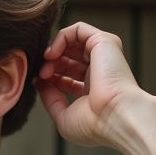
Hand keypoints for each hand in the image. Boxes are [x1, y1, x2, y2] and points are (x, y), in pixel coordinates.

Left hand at [34, 22, 147, 148]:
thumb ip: (50, 99)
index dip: (50, 77)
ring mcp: (103, 56)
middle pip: (67, 59)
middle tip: (42, 74)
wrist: (116, 116)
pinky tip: (52, 53)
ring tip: (46, 63)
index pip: (67, 77)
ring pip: (72, 42)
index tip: (39, 82)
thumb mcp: (63, 117)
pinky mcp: (104, 42)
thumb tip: (40, 83)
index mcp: (92, 91)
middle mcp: (98, 72)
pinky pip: (78, 29)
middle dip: (50, 64)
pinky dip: (60, 37)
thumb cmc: (95, 124)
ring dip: (53, 51)